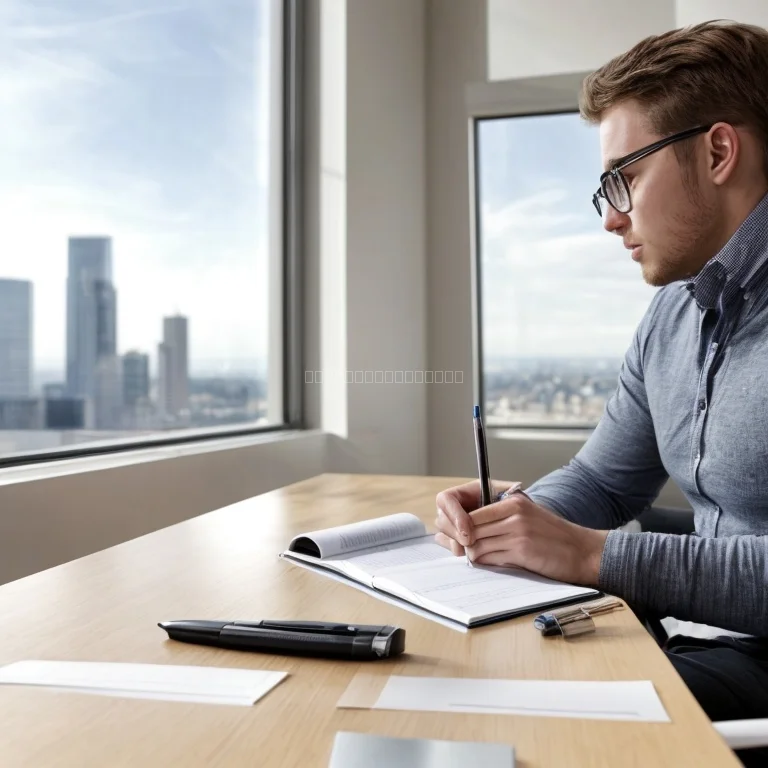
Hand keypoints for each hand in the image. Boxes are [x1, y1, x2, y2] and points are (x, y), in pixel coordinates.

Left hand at [435, 489, 607, 585]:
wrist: (583, 551)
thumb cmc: (553, 536)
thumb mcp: (527, 516)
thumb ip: (501, 518)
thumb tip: (470, 528)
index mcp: (513, 501)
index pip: (474, 513)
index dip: (463, 528)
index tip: (462, 539)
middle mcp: (514, 513)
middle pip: (471, 528)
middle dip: (465, 543)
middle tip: (465, 552)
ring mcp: (518, 532)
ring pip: (478, 545)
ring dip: (475, 555)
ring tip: (480, 559)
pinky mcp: (522, 551)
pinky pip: (491, 558)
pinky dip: (487, 563)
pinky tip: (492, 565)